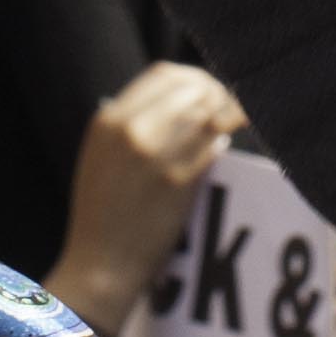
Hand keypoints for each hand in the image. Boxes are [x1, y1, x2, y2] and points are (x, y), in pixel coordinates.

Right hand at [52, 60, 243, 328]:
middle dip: (217, 92)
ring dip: (227, 114)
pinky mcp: (179, 181)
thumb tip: (176, 103)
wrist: (100, 263)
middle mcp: (132, 130)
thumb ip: (128, 125)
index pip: (163, 73)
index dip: (194, 77)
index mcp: (109, 120)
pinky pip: (212, 147)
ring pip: (207, 114)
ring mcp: (156, 155)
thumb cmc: (101, 212)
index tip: (209, 89)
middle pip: (191, 88)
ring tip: (236, 122)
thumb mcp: (100, 155)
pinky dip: (221, 144)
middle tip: (230, 106)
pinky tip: (222, 149)